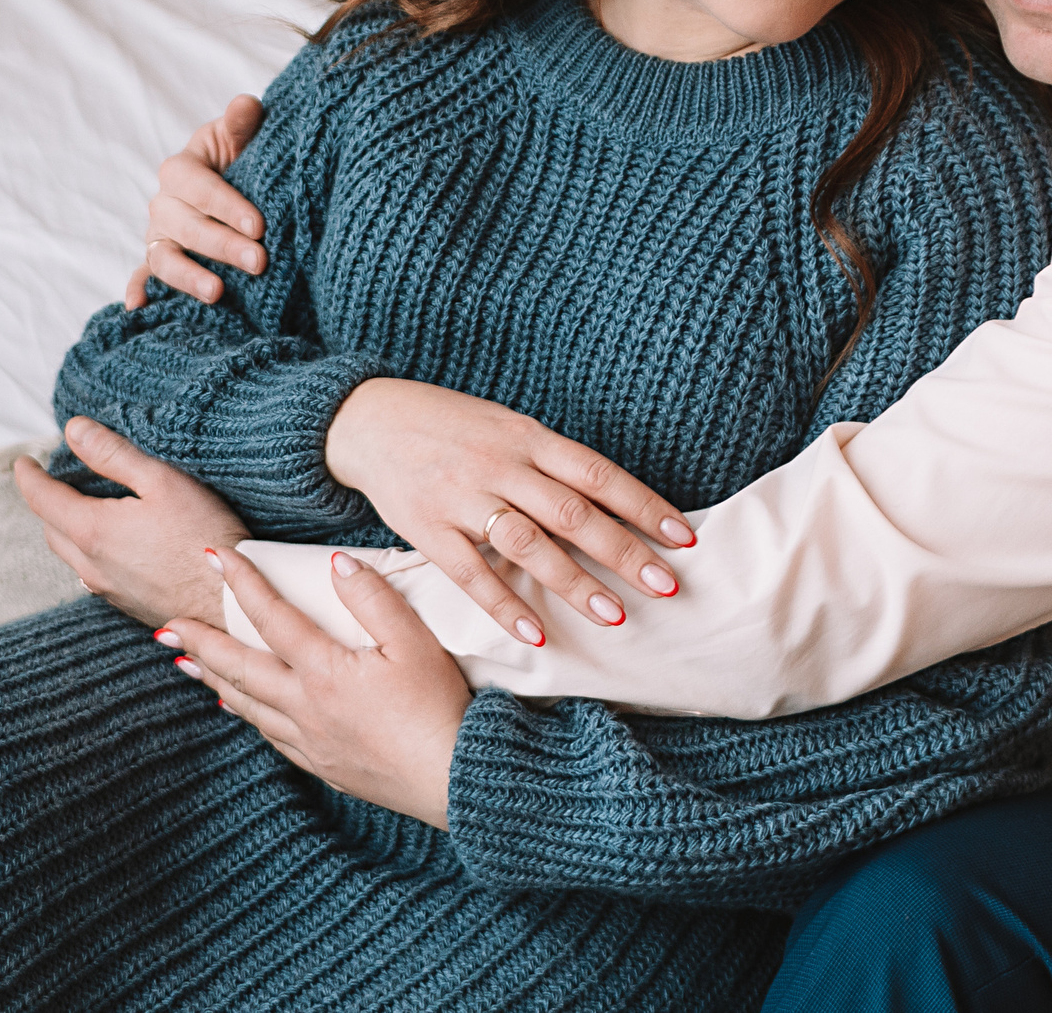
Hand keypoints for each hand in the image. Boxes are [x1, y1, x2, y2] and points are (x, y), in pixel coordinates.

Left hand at [16, 417, 250, 625]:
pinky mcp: (128, 605)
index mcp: (93, 531)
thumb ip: (113, 454)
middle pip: (51, 529)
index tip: (23, 462)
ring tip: (83, 507)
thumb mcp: (161, 481)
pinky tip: (116, 544)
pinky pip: (93, 575)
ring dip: (67, 529)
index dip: (29, 476)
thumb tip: (74, 430)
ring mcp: (108, 590)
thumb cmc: (204, 536)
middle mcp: (91, 566)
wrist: (231, 602)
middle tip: (56, 480)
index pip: (42, 499)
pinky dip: (90, 552)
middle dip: (47, 502)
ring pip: (71, 556)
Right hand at [124, 95, 269, 306]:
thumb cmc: (239, 158)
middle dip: (222, 245)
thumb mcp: (240, 138)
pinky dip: (138, 291)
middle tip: (258, 261)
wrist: (233, 185)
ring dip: (188, 275)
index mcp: (181, 169)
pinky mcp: (159, 261)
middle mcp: (164, 204)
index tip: (259, 225)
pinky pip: (146, 277)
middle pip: (186, 226)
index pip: (198, 186)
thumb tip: (247, 104)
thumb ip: (241, 123)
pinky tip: (141, 309)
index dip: (226, 205)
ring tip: (218, 293)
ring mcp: (159, 235)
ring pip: (165, 256)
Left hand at [169, 546, 466, 830]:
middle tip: (168, 626)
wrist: (453, 779)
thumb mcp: (415, 642)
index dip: (243, 583)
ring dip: (214, 680)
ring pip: (247, 706)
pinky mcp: (323, 765)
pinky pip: (271, 736)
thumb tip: (335, 563)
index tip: (217, 556)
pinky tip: (242, 710)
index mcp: (324, 671)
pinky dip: (247, 716)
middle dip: (201, 643)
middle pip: (240, 668)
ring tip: (188, 665)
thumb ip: (373, 599)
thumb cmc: (439, 707)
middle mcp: (305, 706)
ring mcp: (310, 740)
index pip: (272, 617)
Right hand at [327, 378, 695, 644]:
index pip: (598, 474)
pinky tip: (536, 632)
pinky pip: (471, 574)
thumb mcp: (506, 427)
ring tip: (615, 615)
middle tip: (667, 586)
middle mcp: (502, 465)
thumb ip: (550, 463)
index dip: (644, 505)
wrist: (369, 419)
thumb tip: (611, 502)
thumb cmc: (451, 426)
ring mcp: (463, 497)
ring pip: (529, 545)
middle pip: (573, 513)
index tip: (682, 536)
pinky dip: (505, 606)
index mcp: (528, 437)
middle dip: (625, 552)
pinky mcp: (428, 529)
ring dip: (575, 583)